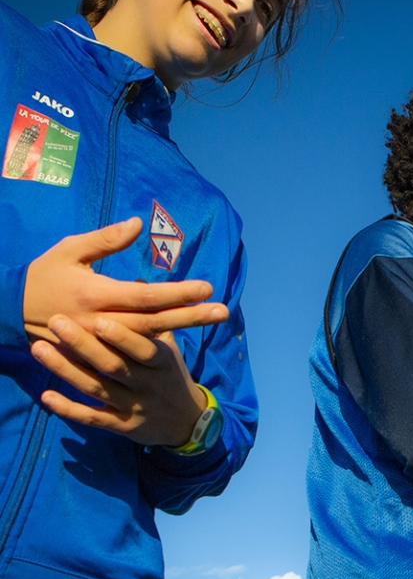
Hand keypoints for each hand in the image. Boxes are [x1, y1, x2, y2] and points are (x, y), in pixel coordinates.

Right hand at [23, 218, 228, 340]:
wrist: (10, 311)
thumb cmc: (43, 275)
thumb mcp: (69, 251)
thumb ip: (105, 240)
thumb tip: (138, 224)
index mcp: (95, 295)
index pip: (146, 296)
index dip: (177, 293)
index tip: (207, 287)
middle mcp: (101, 321)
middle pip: (156, 322)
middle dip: (192, 316)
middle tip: (224, 311)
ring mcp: (100, 342)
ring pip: (148, 340)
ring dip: (183, 330)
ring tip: (213, 320)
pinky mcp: (97, 354)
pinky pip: (132, 353)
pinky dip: (159, 346)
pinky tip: (185, 339)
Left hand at [31, 314, 205, 446]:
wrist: (185, 422)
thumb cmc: (171, 375)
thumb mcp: (171, 348)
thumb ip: (155, 319)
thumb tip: (140, 282)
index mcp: (161, 363)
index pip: (143, 349)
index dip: (122, 337)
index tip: (99, 319)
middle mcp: (147, 385)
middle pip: (114, 366)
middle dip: (84, 345)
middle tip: (56, 322)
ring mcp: (132, 407)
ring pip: (96, 389)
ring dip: (66, 370)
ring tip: (38, 349)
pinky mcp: (120, 426)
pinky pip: (92, 419)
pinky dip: (69, 409)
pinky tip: (46, 395)